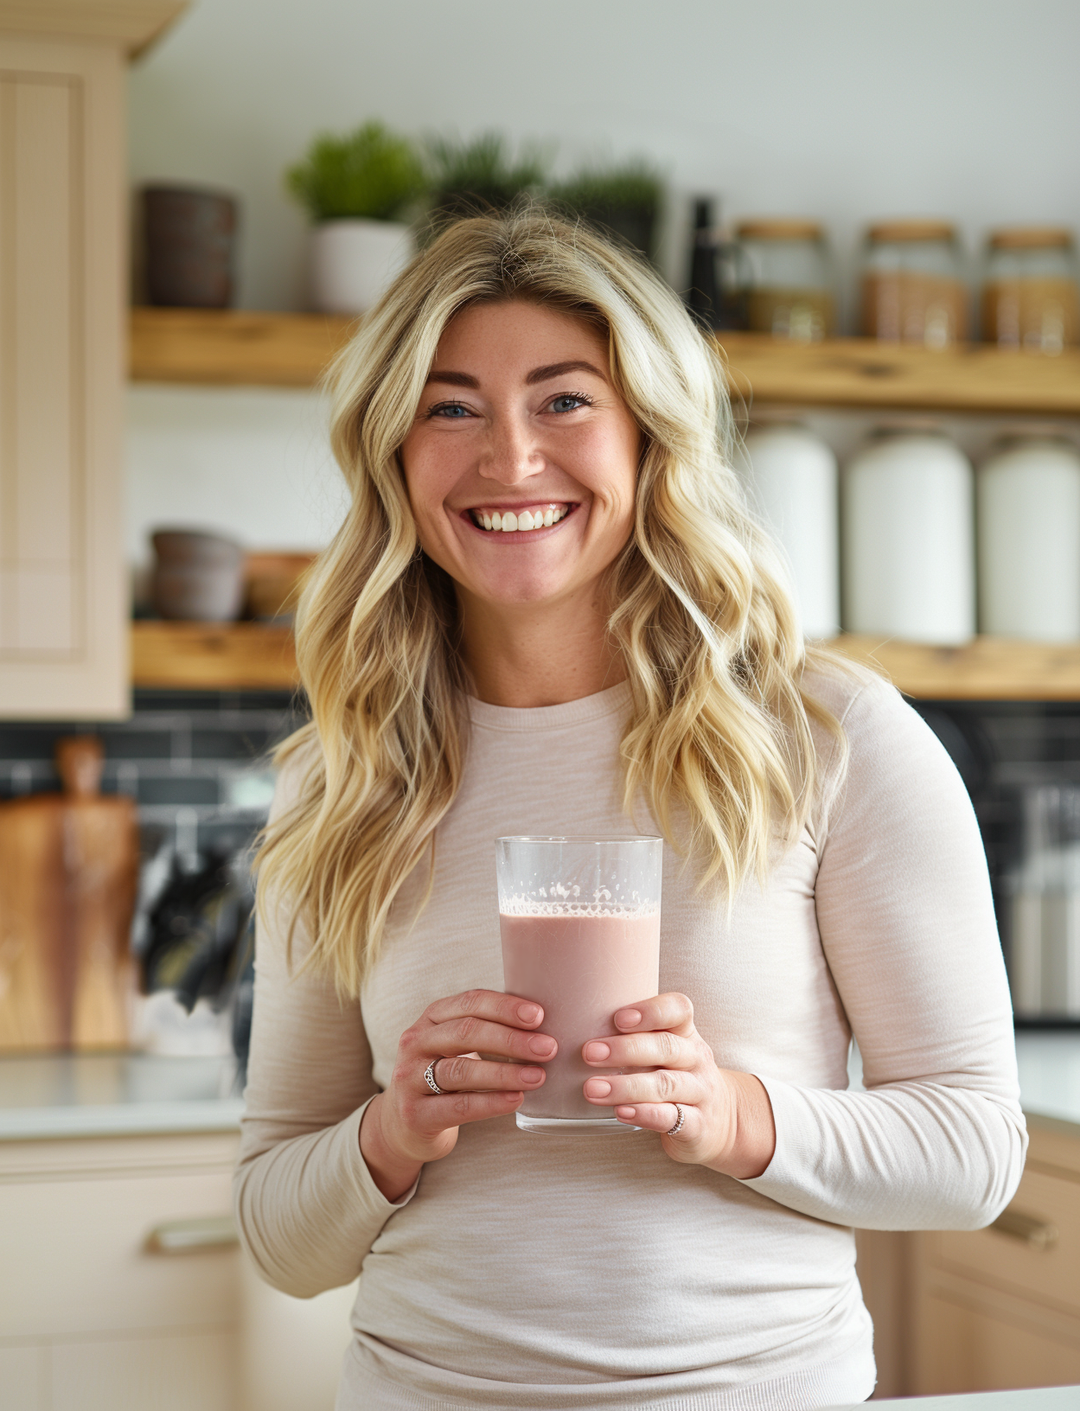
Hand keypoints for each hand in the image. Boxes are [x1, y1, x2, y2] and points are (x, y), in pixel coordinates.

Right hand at [360, 989, 556, 1199]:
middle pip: (466, 1033)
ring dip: (504, 1073)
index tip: (539, 1016)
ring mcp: (410, 1078)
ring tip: (537, 1076)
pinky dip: (491, 1103)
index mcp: (432, 1017)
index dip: (505, 1007)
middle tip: (547, 1047)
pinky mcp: (415, 1113)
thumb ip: (487, 1029)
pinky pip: (459, 1106)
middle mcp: (416, 1042)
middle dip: (511, 1039)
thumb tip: (542, 1025)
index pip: (470, 1002)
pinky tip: (516, 1100)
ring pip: (462, 1070)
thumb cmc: (444, 1076)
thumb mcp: (455, 1046)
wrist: (404, 1124)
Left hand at [580, 992, 775, 1178]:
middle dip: (625, 1049)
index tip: (618, 1018)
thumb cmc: (678, 1077)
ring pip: (665, 1084)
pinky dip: (644, 1114)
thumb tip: (574, 1025)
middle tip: (589, 1053)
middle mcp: (696, 1058)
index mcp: (686, 1034)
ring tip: (592, 1089)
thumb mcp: (667, 1052)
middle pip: (665, 1047)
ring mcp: (700, 1092)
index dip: (650, 1011)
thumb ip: (635, 1037)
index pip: (679, 1010)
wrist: (723, 1122)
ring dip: (625, 1086)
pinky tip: (619, 1113)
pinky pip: (672, 1117)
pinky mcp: (698, 1125)